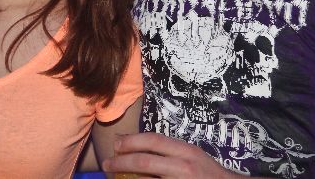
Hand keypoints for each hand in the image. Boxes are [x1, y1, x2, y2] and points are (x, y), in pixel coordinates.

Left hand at [102, 132, 241, 178]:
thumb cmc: (208, 173)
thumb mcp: (191, 155)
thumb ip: (168, 150)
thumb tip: (133, 143)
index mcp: (186, 151)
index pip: (154, 140)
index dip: (131, 141)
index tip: (116, 144)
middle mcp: (183, 167)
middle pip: (145, 161)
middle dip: (121, 162)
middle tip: (107, 164)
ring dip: (127, 178)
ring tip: (114, 176)